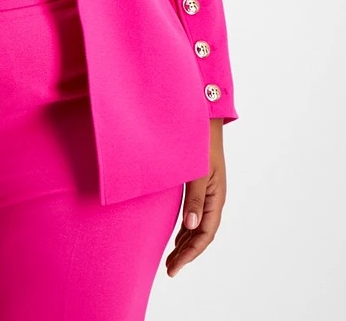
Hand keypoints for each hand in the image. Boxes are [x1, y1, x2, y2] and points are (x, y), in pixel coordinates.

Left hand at [166, 118, 226, 277]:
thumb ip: (195, 198)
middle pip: (201, 234)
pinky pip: (193, 212)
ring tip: (171, 258)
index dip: (189, 254)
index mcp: (216, 197)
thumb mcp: (199, 170)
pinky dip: (185, 228)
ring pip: (197, 225)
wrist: (204, 116)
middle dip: (186, 254)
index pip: (204, 235)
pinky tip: (177, 233)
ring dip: (185, 243)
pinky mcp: (199, 183)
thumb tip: (190, 227)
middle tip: (169, 270)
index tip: (174, 268)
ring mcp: (207, 191)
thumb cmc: (201, 141)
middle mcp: (213, 197)